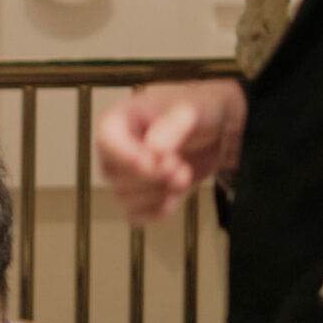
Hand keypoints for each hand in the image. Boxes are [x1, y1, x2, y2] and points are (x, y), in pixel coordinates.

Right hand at [95, 79, 246, 223]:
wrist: (216, 129)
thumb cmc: (197, 110)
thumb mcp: (190, 108)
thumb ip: (172, 124)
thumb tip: (154, 148)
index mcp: (121, 118)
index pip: (107, 140)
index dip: (126, 155)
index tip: (152, 162)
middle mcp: (117, 148)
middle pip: (114, 174)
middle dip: (150, 177)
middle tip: (178, 166)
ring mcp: (126, 175)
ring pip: (125, 198)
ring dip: (158, 193)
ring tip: (183, 176)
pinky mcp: (141, 195)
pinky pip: (136, 215)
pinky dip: (157, 211)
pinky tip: (175, 196)